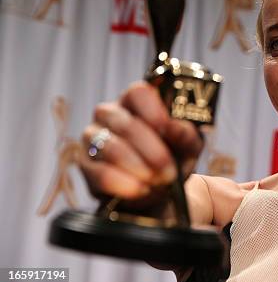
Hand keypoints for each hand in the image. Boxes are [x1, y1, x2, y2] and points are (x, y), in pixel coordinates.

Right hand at [79, 81, 203, 205]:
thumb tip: (176, 127)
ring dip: (138, 167)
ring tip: (158, 181)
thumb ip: (186, 134)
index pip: (137, 92)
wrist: (159, 189)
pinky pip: (99, 173)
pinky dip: (123, 183)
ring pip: (111, 147)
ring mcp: (93, 137)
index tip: (165, 128)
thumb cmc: (174, 156)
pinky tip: (140, 189)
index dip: (151, 109)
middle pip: (124, 124)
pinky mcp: (85, 165)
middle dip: (151, 150)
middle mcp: (110, 113)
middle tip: (169, 171)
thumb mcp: (188, 146)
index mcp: (137, 101)